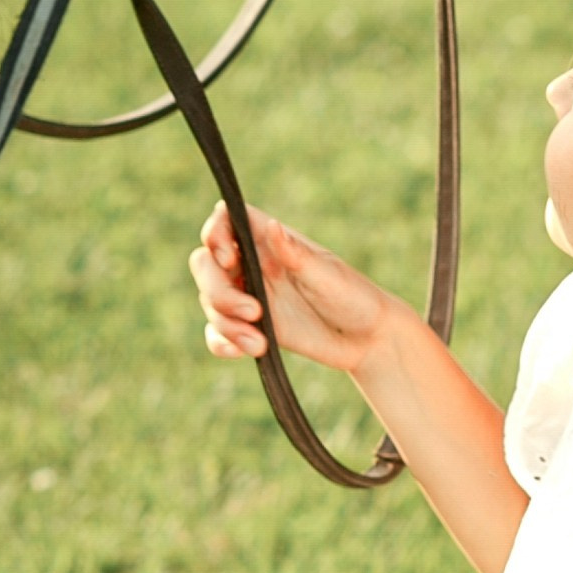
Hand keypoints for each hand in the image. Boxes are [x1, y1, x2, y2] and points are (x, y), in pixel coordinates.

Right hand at [189, 204, 394, 375]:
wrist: (367, 341)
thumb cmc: (353, 298)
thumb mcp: (327, 276)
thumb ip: (296, 255)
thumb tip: (272, 225)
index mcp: (270, 241)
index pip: (226, 221)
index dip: (215, 234)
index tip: (229, 258)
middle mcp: (253, 264)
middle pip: (206, 265)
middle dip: (219, 291)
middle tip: (254, 312)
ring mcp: (249, 296)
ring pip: (210, 302)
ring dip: (226, 324)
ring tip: (258, 343)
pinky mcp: (250, 327)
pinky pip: (218, 332)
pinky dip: (221, 342)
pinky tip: (241, 351)